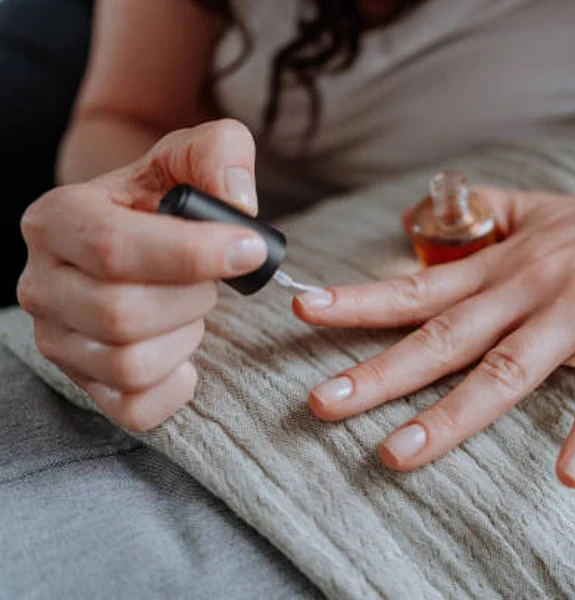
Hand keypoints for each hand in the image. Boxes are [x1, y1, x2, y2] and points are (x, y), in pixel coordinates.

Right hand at [18, 120, 265, 431]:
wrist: (140, 233)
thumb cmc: (166, 197)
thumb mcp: (192, 156)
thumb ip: (220, 154)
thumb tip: (239, 204)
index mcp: (59, 219)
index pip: (114, 247)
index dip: (192, 254)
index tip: (248, 249)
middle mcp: (42, 282)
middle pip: (121, 313)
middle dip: (191, 297)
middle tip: (211, 280)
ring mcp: (57, 339)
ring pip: (129, 364)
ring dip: (186, 337)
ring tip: (191, 307)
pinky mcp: (83, 382)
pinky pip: (133, 409)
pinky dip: (175, 387)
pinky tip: (186, 352)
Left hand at [294, 179, 574, 486]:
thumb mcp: (532, 208)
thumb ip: (475, 210)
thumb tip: (411, 214)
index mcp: (500, 266)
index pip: (418, 287)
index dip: (360, 301)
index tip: (306, 311)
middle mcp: (527, 289)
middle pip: (443, 338)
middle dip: (379, 374)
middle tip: (321, 404)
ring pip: (505, 370)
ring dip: (451, 415)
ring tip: (398, 453)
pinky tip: (571, 476)